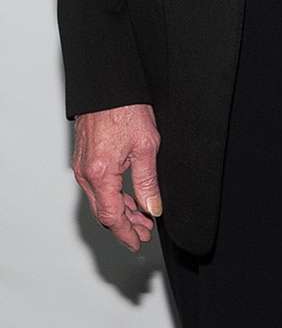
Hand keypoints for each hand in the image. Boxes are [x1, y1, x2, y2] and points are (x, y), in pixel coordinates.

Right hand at [72, 103, 161, 252]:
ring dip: (121, 213)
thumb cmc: (125, 109)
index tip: (138, 243)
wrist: (107, 85)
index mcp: (100, 173)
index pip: (112, 217)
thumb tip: (153, 210)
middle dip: (125, 227)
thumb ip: (148, 183)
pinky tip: (130, 201)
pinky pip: (98, 188)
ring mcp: (83, 167)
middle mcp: (86, 173)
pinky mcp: (85, 160)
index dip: (126, 233)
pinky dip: (114, 198)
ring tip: (142, 220)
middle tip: (144, 234)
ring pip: (101, 201)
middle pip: (104, 213)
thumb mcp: (146, 147)